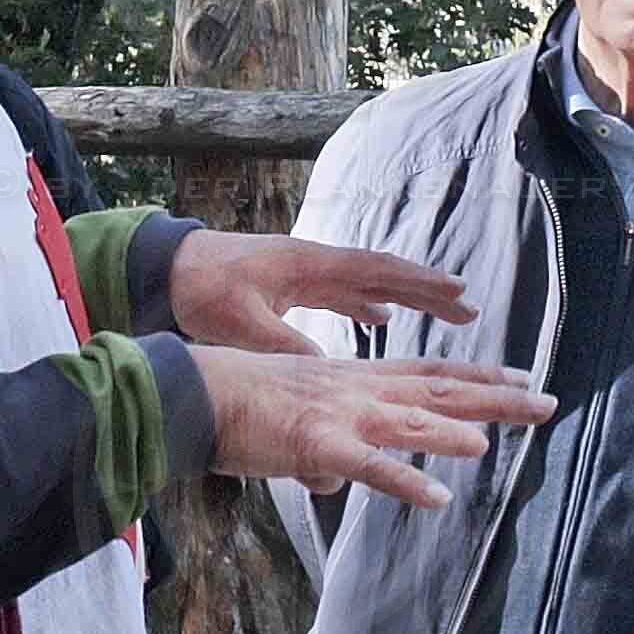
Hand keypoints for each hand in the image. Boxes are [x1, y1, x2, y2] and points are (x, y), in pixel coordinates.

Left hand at [165, 226, 468, 354]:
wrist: (164, 267)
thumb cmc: (199, 289)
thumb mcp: (242, 323)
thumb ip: (283, 346)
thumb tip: (326, 370)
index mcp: (309, 265)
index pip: (376, 271)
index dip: (419, 284)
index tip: (458, 293)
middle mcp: (314, 263)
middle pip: (383, 274)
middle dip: (427, 289)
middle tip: (469, 306)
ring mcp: (304, 272)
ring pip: (367, 283)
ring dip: (405, 295)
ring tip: (444, 310)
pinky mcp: (290, 284)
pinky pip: (341, 292)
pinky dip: (367, 303)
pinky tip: (382, 317)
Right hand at [190, 343, 554, 509]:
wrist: (194, 394)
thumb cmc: (237, 408)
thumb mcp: (294, 427)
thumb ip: (325, 452)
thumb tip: (335, 481)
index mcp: (355, 380)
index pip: (428, 373)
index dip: (477, 374)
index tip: (520, 375)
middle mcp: (359, 390)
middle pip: (439, 390)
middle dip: (497, 396)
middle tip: (548, 401)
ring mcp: (341, 415)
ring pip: (412, 421)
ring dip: (457, 431)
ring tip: (499, 440)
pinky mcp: (316, 443)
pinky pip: (369, 466)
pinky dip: (405, 480)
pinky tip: (438, 497)